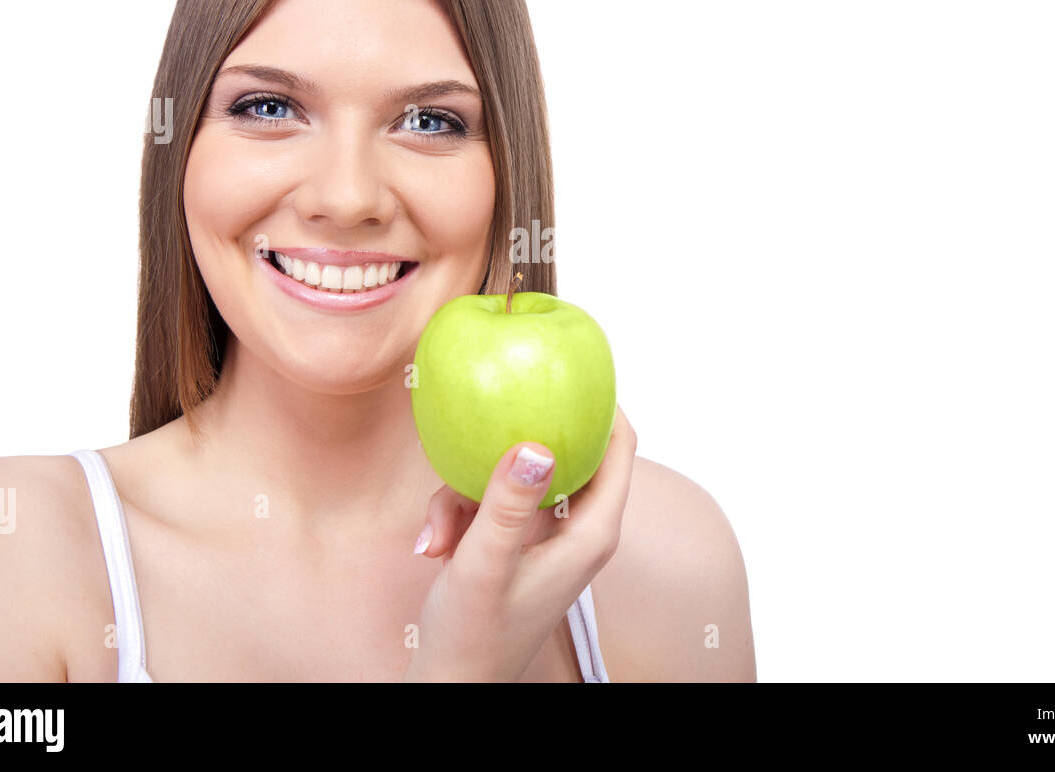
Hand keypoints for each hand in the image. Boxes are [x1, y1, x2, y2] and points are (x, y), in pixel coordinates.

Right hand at [403, 404, 635, 681]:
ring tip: (440, 531)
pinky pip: (496, 499)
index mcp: (591, 534)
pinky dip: (462, 510)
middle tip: (500, 399)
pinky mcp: (518, 541)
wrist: (451, 686)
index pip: (620, 449)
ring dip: (474, 487)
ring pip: (521, 475)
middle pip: (570, 452)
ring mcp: (547, 535)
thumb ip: (507, 504)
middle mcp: (578, 530)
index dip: (607, 403)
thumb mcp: (484, 563)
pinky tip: (434, 543)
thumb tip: (536, 445)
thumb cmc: (474, 636)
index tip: (572, 369)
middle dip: (528, 433)